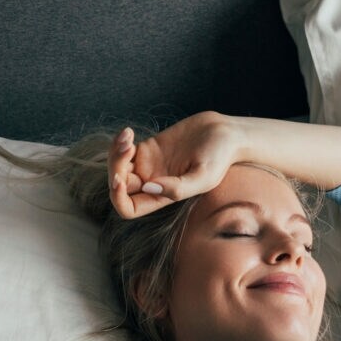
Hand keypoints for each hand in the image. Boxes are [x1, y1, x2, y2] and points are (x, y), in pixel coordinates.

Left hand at [108, 111, 242, 218]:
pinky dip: (120, 141)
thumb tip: (148, 187)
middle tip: (128, 147)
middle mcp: (152, 184)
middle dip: (115, 167)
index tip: (120, 179)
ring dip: (115, 152)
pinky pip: (123, 149)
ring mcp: (149, 165)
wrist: (226, 133)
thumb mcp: (204, 177)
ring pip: (118, 166)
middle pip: (119, 185)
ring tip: (128, 136)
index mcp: (163, 197)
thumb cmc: (220, 157)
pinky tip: (129, 132)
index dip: (118, 198)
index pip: (129, 208)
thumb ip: (178, 188)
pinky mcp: (149, 148)